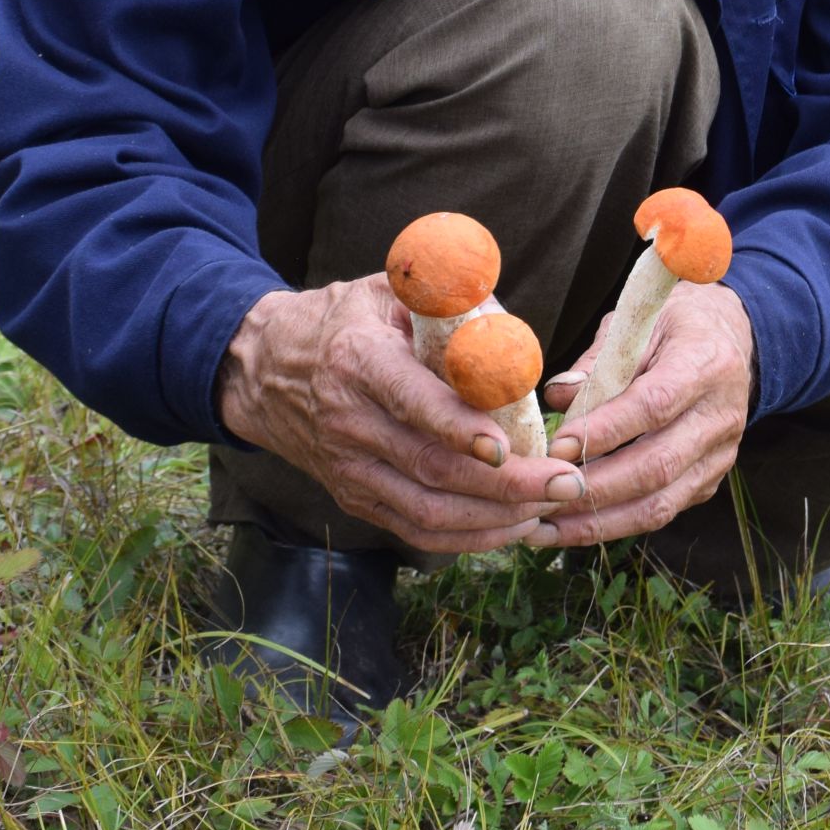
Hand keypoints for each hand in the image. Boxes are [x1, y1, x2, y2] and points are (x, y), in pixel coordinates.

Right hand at [217, 275, 580, 556]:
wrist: (262, 370)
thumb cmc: (343, 322)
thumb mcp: (386, 290)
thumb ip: (448, 300)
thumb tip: (510, 326)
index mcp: (360, 362)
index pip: (412, 403)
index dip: (460, 428)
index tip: (506, 446)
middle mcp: (350, 423)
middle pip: (433, 469)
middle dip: (508, 485)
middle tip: (567, 483)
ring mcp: (350, 468)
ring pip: (428, 512)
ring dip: (496, 519)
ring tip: (552, 508)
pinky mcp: (354, 497)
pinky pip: (416, 531)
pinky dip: (468, 538)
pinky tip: (513, 528)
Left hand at [538, 284, 754, 546]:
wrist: (730, 341)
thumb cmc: (671, 329)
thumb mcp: (635, 324)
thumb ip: (596, 361)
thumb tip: (557, 396)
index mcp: (704, 364)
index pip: (655, 405)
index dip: (606, 430)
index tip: (558, 446)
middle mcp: (720, 416)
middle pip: (658, 465)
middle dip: (596, 487)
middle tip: (544, 495)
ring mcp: (719, 456)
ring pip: (660, 503)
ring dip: (599, 521)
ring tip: (546, 528)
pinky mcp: (708, 481)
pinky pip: (661, 512)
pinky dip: (614, 524)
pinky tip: (572, 526)